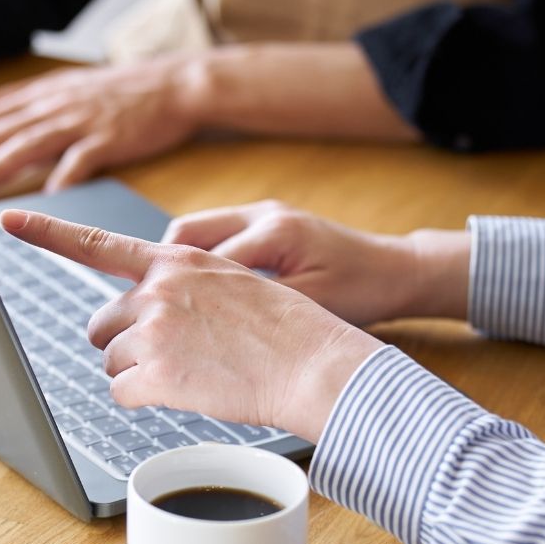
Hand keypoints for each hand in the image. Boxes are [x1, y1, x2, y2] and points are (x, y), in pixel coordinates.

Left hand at [0, 56, 210, 202]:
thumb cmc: (115, 91)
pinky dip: (63, 179)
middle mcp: (49, 108)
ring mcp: (78, 123)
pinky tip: (46, 200)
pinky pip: (81, 162)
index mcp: (35, 99)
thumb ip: (8, 96)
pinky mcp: (108, 138)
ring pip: (26, 149)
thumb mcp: (55, 84)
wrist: (175, 82)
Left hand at [0, 209, 383, 441]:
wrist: (316, 364)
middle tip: (169, 353)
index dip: (47, 231)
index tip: (9, 218)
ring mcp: (154, 330)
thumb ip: (182, 284)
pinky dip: (144, 399)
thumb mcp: (233, 281)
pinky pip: (121, 392)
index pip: (97, 242)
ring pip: (111, 360)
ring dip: (140, 373)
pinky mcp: (156, 373)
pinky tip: (184, 392)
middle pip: (101, 322)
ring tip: (191, 371)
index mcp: (175, 259)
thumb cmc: (285, 328)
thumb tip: (143, 306)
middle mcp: (157, 288)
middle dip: (122, 343)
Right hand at [163, 201, 470, 323]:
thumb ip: (256, 311)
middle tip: (147, 314)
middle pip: (183, 236)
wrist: (397, 272)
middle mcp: (261, 215)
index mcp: (274, 233)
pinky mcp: (263, 225)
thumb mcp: (310, 307)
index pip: (199, 256)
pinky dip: (195, 266)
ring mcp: (260, 216)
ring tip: (166, 308)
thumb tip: (203, 328)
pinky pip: (212, 241)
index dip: (170, 288)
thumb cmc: (363, 291)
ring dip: (173, 269)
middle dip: (158, 275)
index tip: (149, 317)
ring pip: (192, 236)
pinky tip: (193, 297)